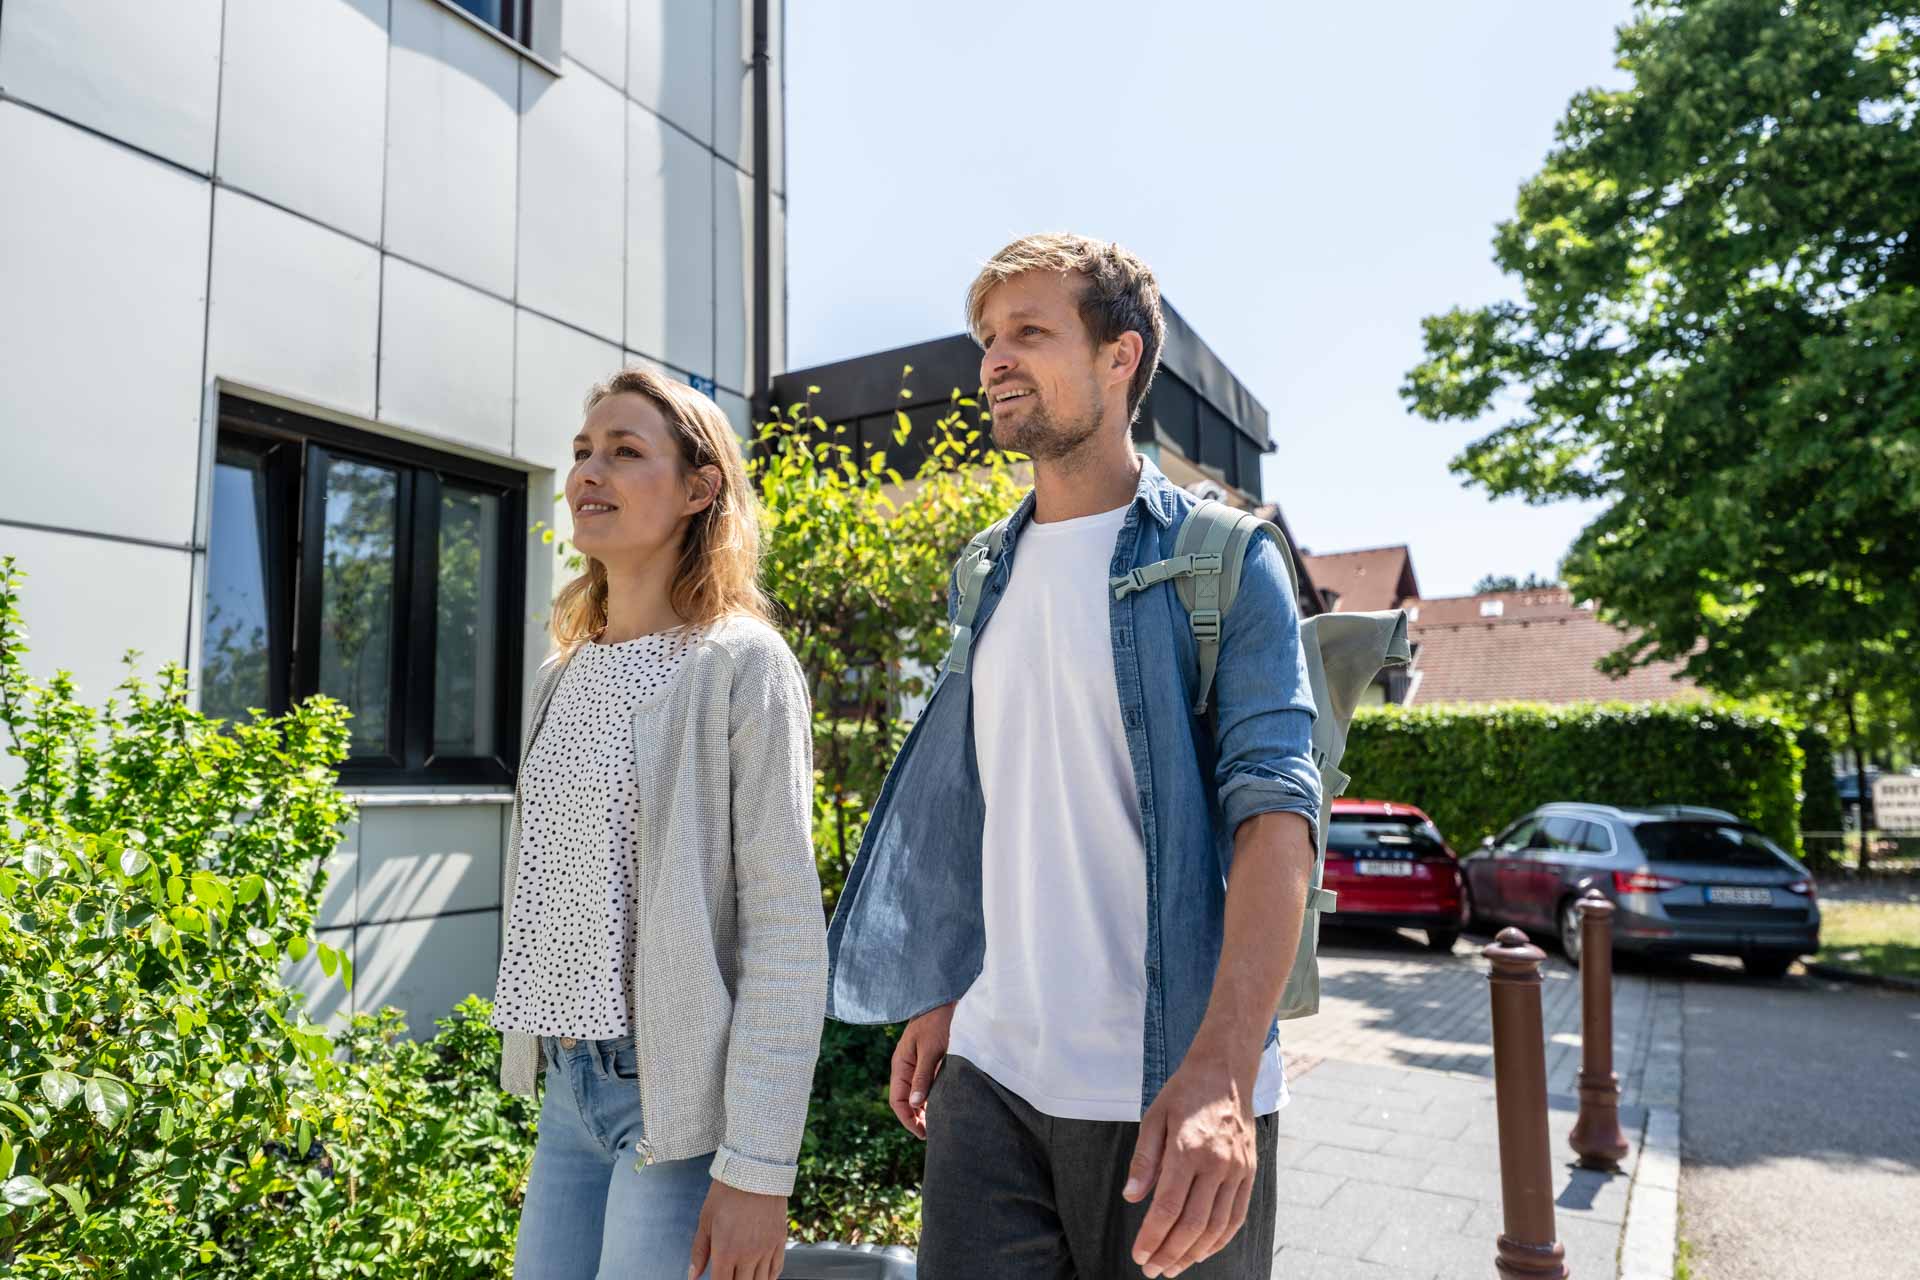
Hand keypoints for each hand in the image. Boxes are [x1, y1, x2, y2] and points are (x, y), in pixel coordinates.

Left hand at [688, 1180, 786, 1279]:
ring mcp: (766, 1249)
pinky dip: (769, 1277)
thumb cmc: (725, 1193)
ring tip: (743, 1277)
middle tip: (729, 1276)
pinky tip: (761, 1276)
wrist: (755, 1169)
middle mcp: (748, 1255)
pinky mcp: (780, 1240)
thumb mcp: (706, 1220)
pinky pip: (776, 1269)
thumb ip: (699, 1251)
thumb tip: (692, 1276)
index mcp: (726, 1251)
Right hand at [888, 1002, 954, 1138]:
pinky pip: (924, 1086)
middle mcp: (904, 1068)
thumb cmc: (936, 1024)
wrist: (941, 1001)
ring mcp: (914, 1066)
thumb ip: (923, 1076)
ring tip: (937, 1124)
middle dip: (915, 1118)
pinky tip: (942, 1105)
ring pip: (914, 1095)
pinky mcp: (926, 1063)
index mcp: (900, 1066)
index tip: (922, 1133)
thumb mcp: (931, 1050)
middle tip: (932, 1134)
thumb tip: (915, 1104)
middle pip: (905, 1101)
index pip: (898, 1101)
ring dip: (923, 1110)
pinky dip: (930, 1098)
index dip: (908, 1119)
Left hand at [1122, 1049, 1257, 1277]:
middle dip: (1170, 1252)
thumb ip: (1144, 1160)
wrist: (1226, 1071)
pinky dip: (1220, 1239)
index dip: (1152, 1236)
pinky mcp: (1249, 1171)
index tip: (1138, 1254)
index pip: (1167, 1207)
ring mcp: (1237, 1169)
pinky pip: (1237, 1215)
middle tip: (1152, 1270)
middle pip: (1192, 1223)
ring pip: (1217, 1225)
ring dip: (1194, 1252)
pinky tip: (1203, 1251)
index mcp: (1186, 1148)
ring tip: (1174, 1267)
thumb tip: (1131, 1197)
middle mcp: (1216, 1162)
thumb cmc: (1184, 1093)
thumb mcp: (1153, 1117)